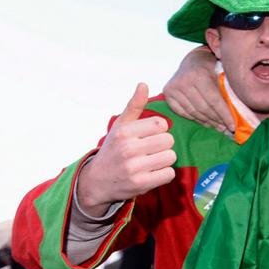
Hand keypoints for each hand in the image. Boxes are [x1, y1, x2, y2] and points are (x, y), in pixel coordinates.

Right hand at [76, 84, 175, 216]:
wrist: (97, 181)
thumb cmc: (114, 149)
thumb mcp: (121, 126)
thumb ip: (135, 106)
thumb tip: (143, 84)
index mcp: (124, 131)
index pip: (161, 124)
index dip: (159, 130)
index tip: (147, 136)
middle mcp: (128, 148)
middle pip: (169, 140)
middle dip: (163, 145)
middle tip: (150, 150)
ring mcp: (134, 167)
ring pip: (171, 157)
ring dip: (164, 160)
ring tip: (150, 161)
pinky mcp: (141, 184)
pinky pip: (169, 174)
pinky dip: (164, 174)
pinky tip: (151, 173)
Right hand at [163, 46, 234, 133]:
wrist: (192, 60)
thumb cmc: (212, 68)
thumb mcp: (221, 73)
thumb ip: (227, 90)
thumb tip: (239, 114)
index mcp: (199, 75)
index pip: (214, 101)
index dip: (224, 115)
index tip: (233, 127)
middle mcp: (184, 82)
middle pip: (204, 108)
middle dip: (217, 121)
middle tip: (227, 129)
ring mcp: (173, 88)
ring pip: (193, 112)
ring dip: (207, 122)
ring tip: (218, 127)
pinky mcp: (167, 94)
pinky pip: (183, 112)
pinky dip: (196, 119)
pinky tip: (206, 123)